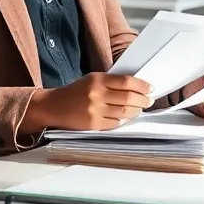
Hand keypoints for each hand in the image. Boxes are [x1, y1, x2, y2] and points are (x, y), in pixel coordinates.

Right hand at [23, 73, 151, 131]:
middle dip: (143, 100)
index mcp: (97, 79)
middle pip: (128, 98)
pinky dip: (124, 120)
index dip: (141, 86)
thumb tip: (135, 87)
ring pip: (124, 112)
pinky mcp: (92, 124)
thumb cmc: (74, 92)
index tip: (150, 88)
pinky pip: (115, 123)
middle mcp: (96, 94)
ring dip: (136, 111)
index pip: (126, 82)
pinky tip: (126, 118)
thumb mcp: (91, 79)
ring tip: (139, 109)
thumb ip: (111, 82)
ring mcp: (95, 110)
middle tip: (149, 101)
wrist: (53, 106)